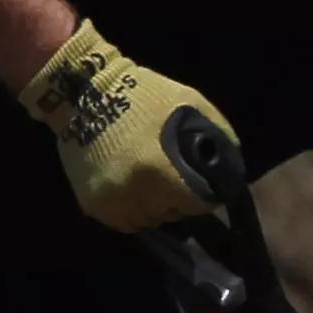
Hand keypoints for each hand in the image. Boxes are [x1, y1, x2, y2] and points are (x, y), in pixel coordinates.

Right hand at [15, 17, 234, 229]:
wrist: (84, 91)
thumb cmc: (146, 96)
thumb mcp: (195, 107)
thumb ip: (218, 143)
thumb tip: (228, 176)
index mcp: (161, 173)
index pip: (199, 205)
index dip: (205, 192)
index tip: (199, 179)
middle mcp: (134, 196)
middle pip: (174, 214)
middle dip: (178, 197)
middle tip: (172, 172)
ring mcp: (111, 203)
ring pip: (149, 220)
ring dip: (155, 205)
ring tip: (150, 177)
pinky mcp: (92, 206)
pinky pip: (125, 221)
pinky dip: (132, 207)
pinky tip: (132, 183)